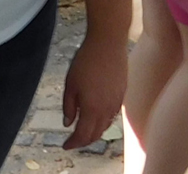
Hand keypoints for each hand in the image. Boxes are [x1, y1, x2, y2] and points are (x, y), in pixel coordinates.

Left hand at [62, 35, 127, 149]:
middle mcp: (107, 110)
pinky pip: (113, 115)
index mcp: (92, 109)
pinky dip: (104, 121)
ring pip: (106, 126)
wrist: (108, 42)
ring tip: (84, 130)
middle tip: (74, 140)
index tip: (65, 145)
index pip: (82, 135)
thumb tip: (68, 123)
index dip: (73, 143)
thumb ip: (69, 106)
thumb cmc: (86, 61)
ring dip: (95, 132)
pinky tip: (98, 115)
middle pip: (96, 134)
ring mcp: (117, 102)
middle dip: (83, 141)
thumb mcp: (70, 84)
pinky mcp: (122, 93)